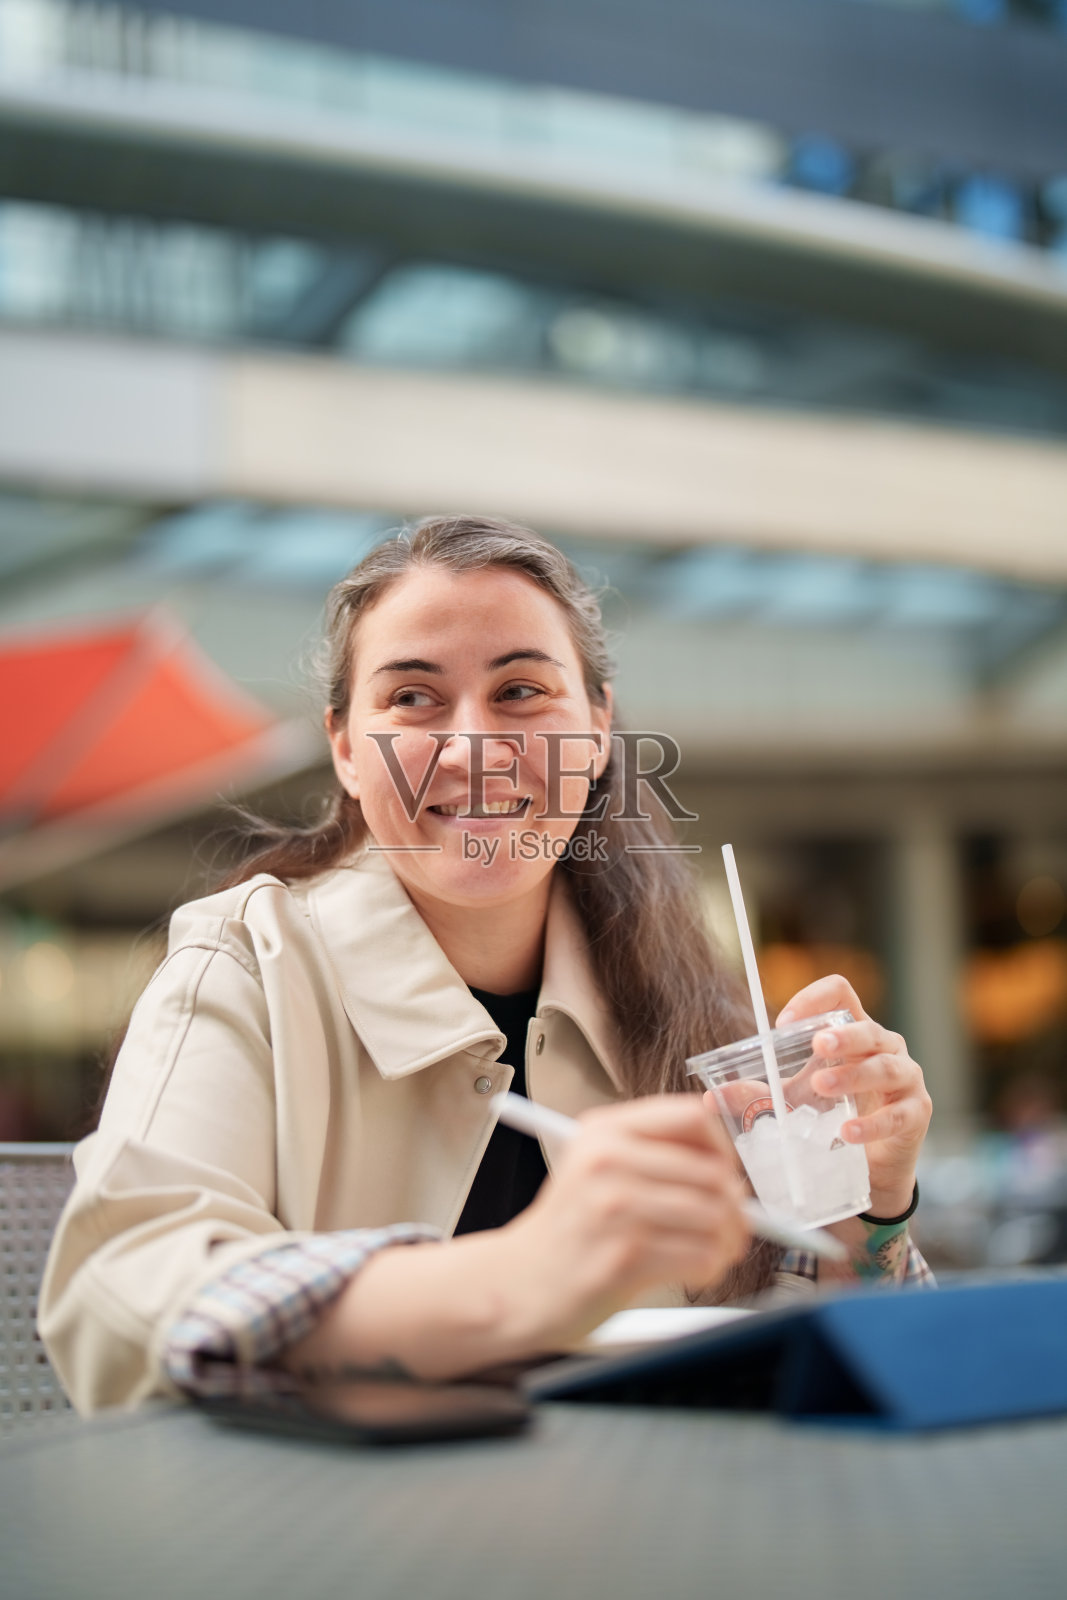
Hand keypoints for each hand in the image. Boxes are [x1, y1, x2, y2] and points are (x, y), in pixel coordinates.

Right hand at [506, 1094, 750, 1342]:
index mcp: (604, 1131)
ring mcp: (615, 1210)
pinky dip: (711, 1266)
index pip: (691, 1117)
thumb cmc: (568, 1227)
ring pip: (713, 1216)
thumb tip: (726, 1163)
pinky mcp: (624, 1258)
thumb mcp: (595, 1166)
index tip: (724, 1171)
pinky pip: (700, 1256)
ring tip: (716, 1249)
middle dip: (735, 1204)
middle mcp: (607, 1163)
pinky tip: (696, 1269)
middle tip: (735, 1224)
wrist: (520, 1282)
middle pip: (711, 1172)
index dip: (721, 1146)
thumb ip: (651, 1151)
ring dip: (727, 1239)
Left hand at [777, 975, 931, 1217]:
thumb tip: (710, 1098)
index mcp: (854, 1032)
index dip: (814, 998)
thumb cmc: (832, 1119)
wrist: (870, 1171)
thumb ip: (756, 1095)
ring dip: (853, 1075)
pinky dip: (871, 1123)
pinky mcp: (916, 1115)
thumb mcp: (793, 1101)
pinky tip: (848, 1131)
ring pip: (886, 1066)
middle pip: (868, 1027)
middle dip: (843, 1035)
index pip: (841, 994)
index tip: (783, 1023)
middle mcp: (885, 1047)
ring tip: (822, 1085)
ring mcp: (906, 1079)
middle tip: (816, 1044)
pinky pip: (898, 1115)